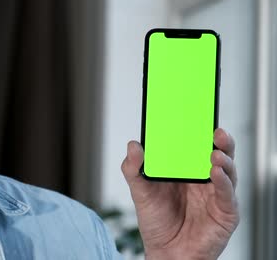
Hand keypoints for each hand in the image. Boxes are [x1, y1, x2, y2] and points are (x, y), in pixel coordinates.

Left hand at [121, 128, 238, 259]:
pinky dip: (224, 182)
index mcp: (185, 169)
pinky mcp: (225, 211)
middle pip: (217, 152)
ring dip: (223, 159)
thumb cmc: (156, 221)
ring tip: (214, 153)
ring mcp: (216, 193)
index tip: (195, 115)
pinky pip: (227, 194)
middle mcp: (203, 178)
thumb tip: (133, 144)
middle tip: (214, 130)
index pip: (195, 145)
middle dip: (219, 140)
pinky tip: (216, 172)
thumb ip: (133, 169)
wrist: (166, 252)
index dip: (197, 130)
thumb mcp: (140, 191)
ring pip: (227, 170)